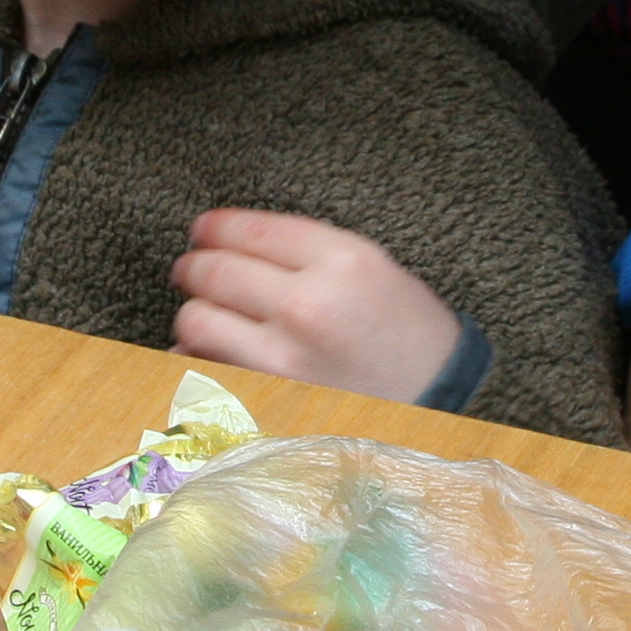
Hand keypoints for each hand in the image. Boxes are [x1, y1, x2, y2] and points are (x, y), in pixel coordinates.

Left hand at [170, 209, 460, 403]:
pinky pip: (203, 370)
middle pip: (213, 271)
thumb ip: (304, 249)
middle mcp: (308, 307)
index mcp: (341, 262)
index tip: (203, 230)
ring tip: (206, 311)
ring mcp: (284, 361)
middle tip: (192, 269)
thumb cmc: (408, 334)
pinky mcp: (268, 401)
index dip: (214, 227)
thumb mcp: (372, 267)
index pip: (249, 229)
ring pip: (196, 321)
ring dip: (194, 313)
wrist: (439, 403)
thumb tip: (231, 241)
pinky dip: (199, 359)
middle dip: (193, 266)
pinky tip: (215, 353)